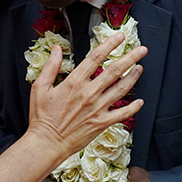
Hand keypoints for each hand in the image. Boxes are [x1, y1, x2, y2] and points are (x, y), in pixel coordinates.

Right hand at [27, 31, 145, 160]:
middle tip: (141, 50)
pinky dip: (133, 107)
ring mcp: (97, 108)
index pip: (95, 57)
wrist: (47, 143)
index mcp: (74, 82)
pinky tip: (140, 101)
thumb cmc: (42, 118)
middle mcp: (89, 93)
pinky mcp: (102, 123)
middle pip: (114, 70)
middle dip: (130, 58)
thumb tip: (57, 48)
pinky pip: (122, 114)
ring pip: (121, 89)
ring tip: (140, 68)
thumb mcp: (40, 87)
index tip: (119, 37)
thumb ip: (50, 66)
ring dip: (133, 77)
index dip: (109, 45)